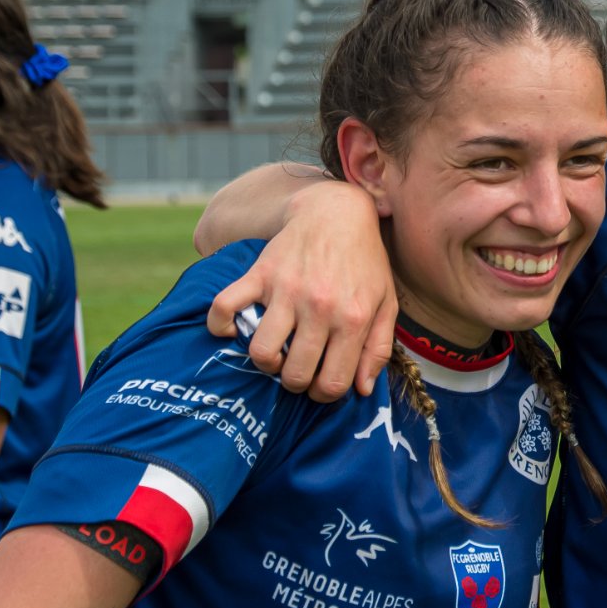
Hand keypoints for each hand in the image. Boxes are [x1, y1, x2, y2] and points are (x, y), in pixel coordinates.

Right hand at [206, 181, 394, 400]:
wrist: (336, 213)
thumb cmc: (364, 262)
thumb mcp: (386, 302)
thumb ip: (377, 348)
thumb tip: (361, 389)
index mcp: (353, 318)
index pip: (332, 383)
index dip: (324, 394)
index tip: (320, 384)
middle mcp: (320, 307)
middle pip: (295, 375)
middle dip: (295, 382)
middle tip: (298, 369)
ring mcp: (287, 291)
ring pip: (261, 352)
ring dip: (265, 362)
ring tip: (275, 352)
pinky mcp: (260, 274)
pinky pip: (225, 308)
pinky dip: (220, 326)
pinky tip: (233, 330)